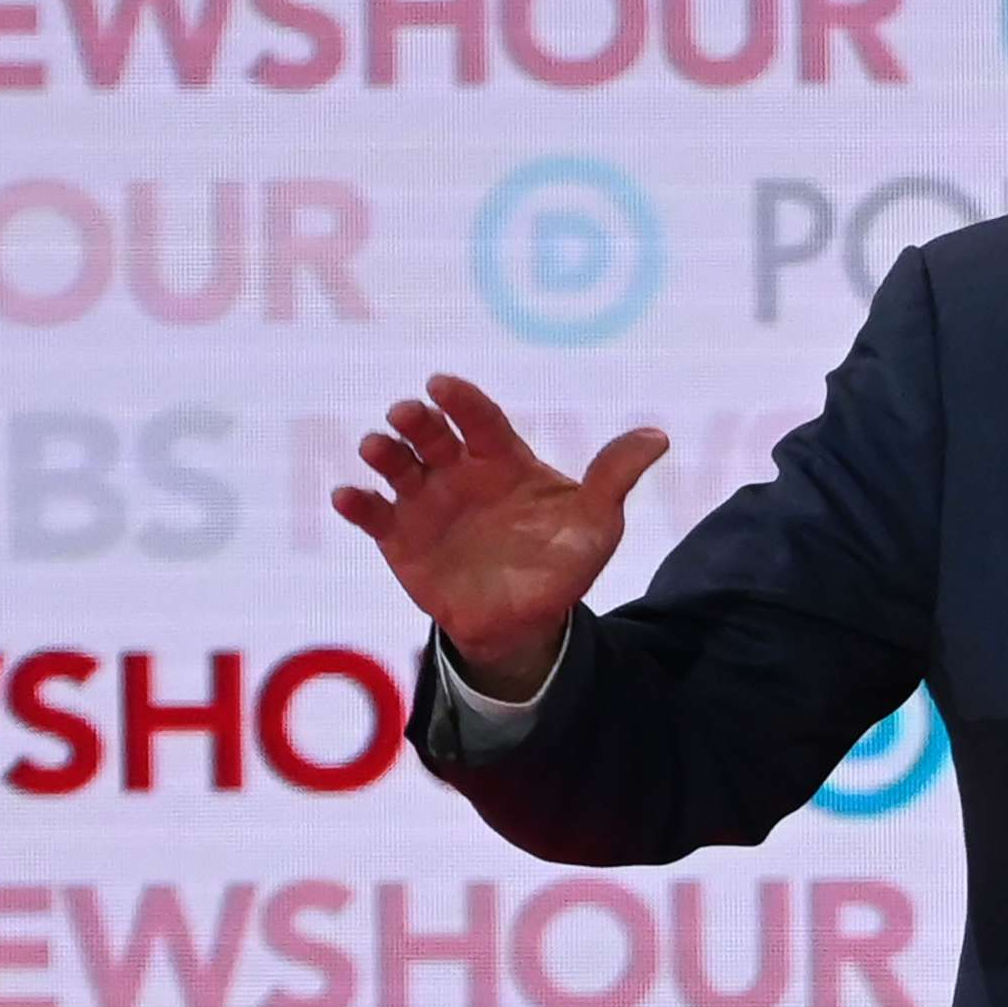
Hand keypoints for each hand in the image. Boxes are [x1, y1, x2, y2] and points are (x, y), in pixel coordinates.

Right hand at [329, 374, 666, 695]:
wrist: (527, 622)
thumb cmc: (562, 561)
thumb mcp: (596, 523)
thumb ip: (614, 477)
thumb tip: (658, 436)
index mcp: (503, 459)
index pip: (481, 420)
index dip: (462, 400)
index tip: (442, 385)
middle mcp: (459, 472)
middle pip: (433, 435)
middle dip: (417, 421)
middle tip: (408, 413)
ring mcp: (426, 503)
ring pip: (397, 467)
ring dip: (384, 453)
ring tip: (377, 448)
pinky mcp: (400, 538)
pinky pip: (373, 516)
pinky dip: (357, 503)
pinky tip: (349, 496)